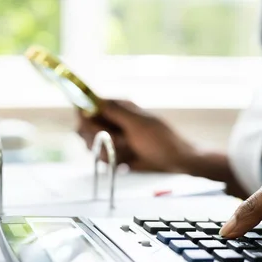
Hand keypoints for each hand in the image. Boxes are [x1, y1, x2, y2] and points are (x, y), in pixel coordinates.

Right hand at [76, 100, 196, 171]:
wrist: (176, 161)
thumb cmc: (161, 140)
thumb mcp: (137, 123)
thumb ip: (114, 111)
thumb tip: (92, 99)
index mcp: (118, 108)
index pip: (88, 106)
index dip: (85, 118)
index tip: (93, 128)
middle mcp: (112, 121)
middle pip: (85, 128)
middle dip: (97, 138)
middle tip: (118, 142)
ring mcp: (113, 138)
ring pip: (92, 145)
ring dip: (107, 151)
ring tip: (128, 151)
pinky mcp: (116, 153)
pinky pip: (102, 158)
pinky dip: (112, 161)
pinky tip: (127, 161)